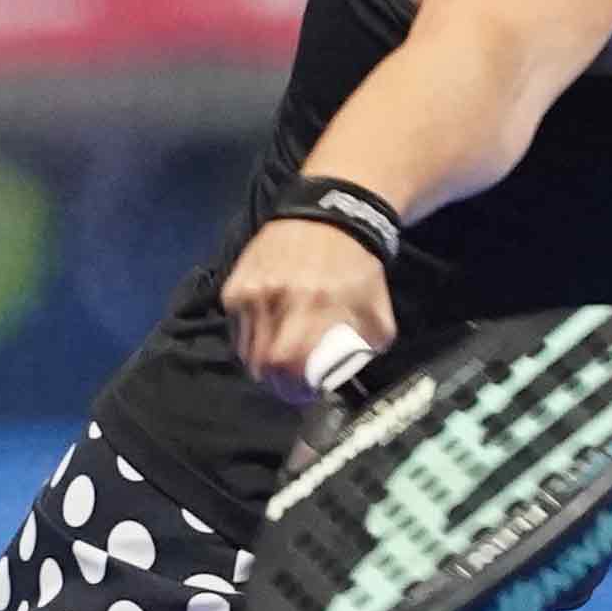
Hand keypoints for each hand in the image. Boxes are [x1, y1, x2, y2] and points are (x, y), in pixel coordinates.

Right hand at [223, 217, 394, 402]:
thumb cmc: (356, 265)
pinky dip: (249, 336)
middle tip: (288, 382)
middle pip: (263, 362)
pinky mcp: (236, 283)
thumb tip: (349, 374)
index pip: (292, 363)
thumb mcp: (376, 307)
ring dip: (261, 361)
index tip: (305, 395)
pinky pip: (236, 327)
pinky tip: (267, 329)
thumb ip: (367, 344)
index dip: (296, 388)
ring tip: (278, 355)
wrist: (327, 215)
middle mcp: (280, 297)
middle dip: (276, 381)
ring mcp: (254, 290)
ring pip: (246, 349)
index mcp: (317, 305)